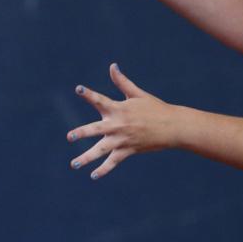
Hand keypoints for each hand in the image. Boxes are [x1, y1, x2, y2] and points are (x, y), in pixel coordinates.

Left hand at [68, 64, 178, 179]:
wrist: (173, 126)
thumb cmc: (155, 108)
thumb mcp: (137, 94)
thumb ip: (122, 82)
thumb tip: (112, 66)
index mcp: (119, 108)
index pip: (100, 100)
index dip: (89, 94)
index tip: (78, 89)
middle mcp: (118, 124)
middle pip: (96, 130)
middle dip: (81, 133)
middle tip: (69, 137)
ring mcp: (123, 139)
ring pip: (101, 150)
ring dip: (86, 158)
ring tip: (73, 164)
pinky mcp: (128, 150)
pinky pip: (113, 162)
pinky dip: (104, 169)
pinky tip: (93, 175)